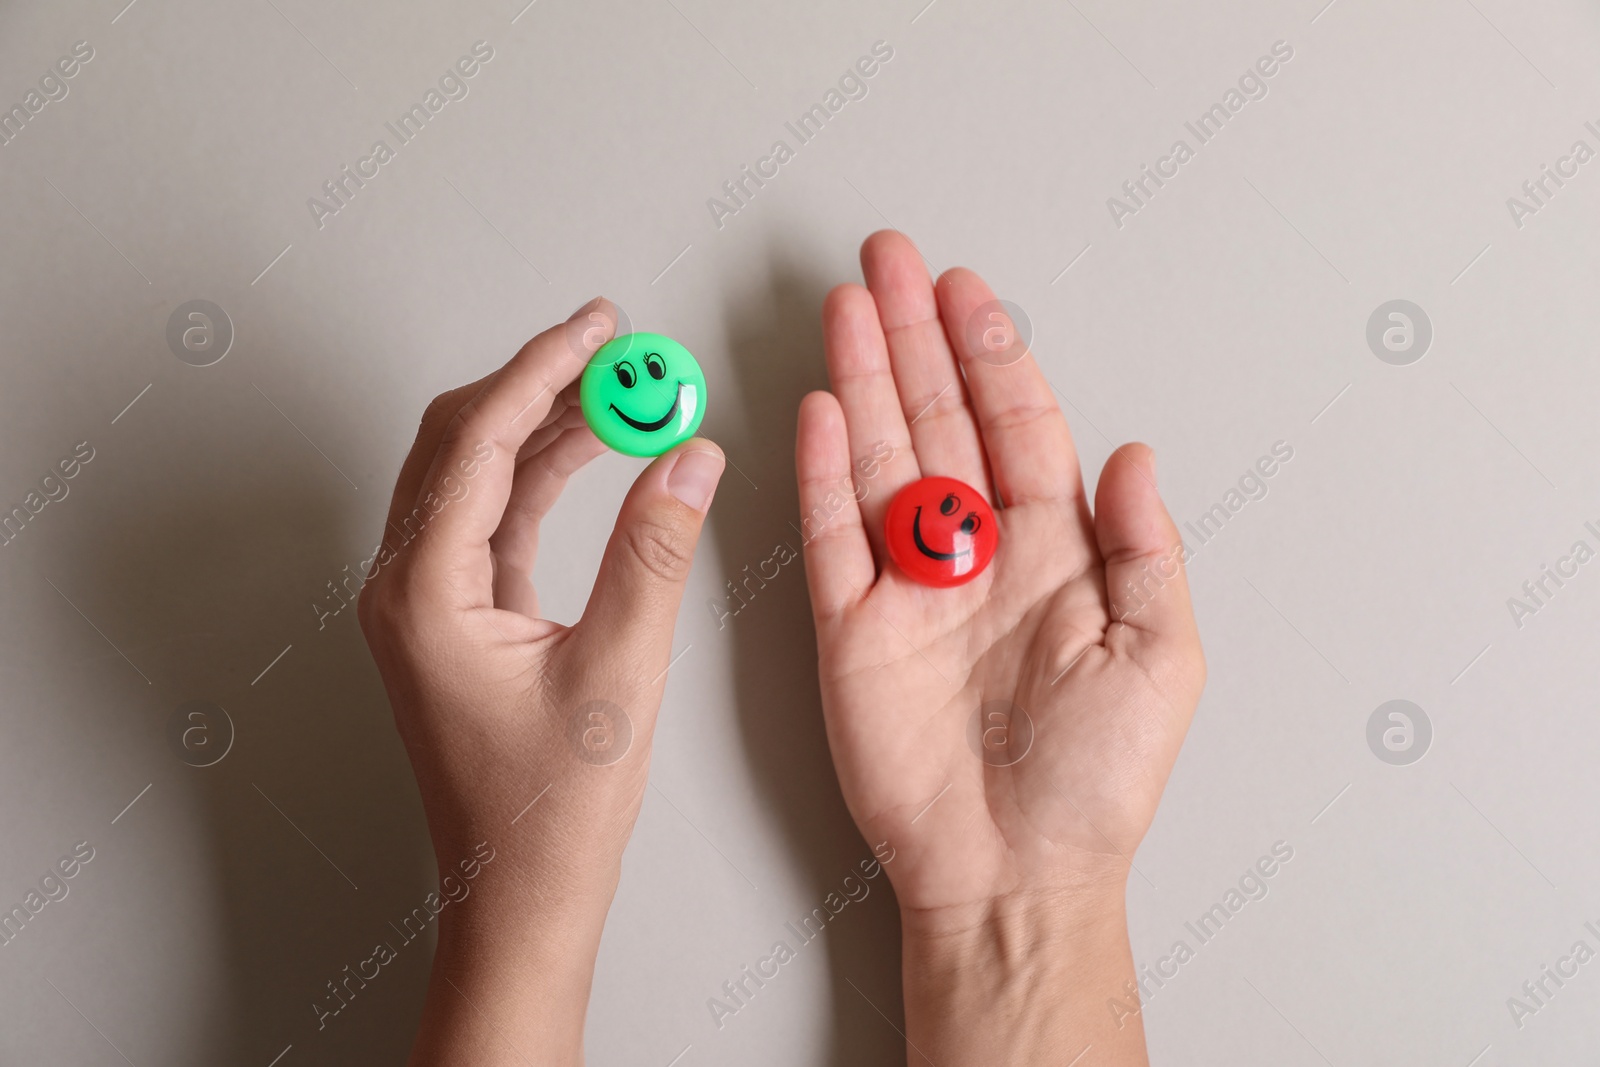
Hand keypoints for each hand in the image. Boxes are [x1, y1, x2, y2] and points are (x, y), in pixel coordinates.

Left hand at [358, 299, 725, 1065]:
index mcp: (422, 595)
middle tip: (610, 344)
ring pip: (476, 473)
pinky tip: (597, 451)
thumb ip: (654, 555)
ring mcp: (427, 600)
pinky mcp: (457, 615)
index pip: (475, 443)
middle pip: (458, 441)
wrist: (520, 893)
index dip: (541, 371)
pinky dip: (543, 475)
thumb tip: (689, 459)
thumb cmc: (550, 811)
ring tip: (621, 389)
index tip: (598, 329)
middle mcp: (407, 587)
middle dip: (536, 382)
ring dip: (543, 424)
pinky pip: (494, 516)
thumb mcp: (619, 674)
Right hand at [795, 233, 1204, 1063]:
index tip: (967, 289)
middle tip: (889, 260)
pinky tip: (821, 409)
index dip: (992, 352)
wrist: (1012, 872)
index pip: (1017, 425)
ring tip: (848, 305)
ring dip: (864, 379)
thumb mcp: (1160, 658)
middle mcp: (976, 554)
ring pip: (882, 456)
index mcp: (1054, 553)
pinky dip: (823, 469)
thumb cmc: (1094, 783)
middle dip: (913, 336)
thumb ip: (1147, 547)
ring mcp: (907, 587)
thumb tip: (1134, 452)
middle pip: (940, 418)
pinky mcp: (850, 629)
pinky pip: (832, 532)